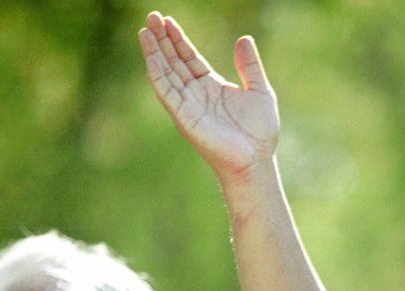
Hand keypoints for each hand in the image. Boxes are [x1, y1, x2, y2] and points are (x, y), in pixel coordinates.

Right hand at [139, 12, 277, 177]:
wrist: (256, 160)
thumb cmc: (259, 132)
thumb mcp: (259, 90)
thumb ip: (249, 66)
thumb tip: (244, 38)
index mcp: (211, 86)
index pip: (189, 57)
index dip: (178, 39)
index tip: (167, 20)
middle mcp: (196, 94)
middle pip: (174, 61)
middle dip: (162, 40)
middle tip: (152, 16)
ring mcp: (188, 105)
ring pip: (166, 74)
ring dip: (155, 53)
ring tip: (145, 31)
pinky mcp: (184, 117)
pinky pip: (167, 93)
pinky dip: (158, 75)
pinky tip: (151, 58)